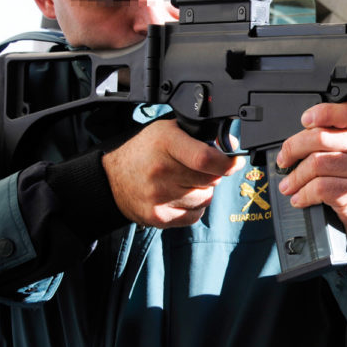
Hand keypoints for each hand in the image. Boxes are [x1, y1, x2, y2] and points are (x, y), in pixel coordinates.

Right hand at [102, 119, 244, 227]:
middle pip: (211, 179)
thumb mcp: (168, 129)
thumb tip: (230, 142)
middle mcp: (161, 171)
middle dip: (214, 173)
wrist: (111, 177)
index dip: (227, 162)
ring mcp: (159, 196)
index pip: (205, 158)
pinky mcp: (159, 217)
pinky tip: (179, 195)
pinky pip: (195, 215)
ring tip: (185, 180)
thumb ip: (198, 134)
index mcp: (166, 143)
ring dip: (203, 190)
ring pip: (205, 198)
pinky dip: (194, 206)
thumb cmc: (145, 150)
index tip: (236, 161)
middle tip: (202, 167)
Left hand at [275, 100, 346, 240]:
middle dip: (293, 148)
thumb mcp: (345, 143)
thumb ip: (326, 133)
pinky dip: (303, 194)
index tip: (305, 120)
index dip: (325, 112)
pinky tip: (299, 197)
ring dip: (295, 176)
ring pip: (316, 164)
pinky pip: (319, 188)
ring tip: (287, 184)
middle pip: (321, 138)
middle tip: (283, 159)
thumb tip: (293, 143)